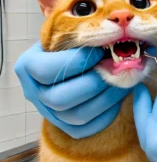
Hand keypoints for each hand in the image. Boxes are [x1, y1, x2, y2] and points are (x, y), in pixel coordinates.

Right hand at [15, 42, 130, 138]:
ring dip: (106, 98)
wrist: (68, 62)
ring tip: (123, 82)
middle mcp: (35, 93)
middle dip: (94, 83)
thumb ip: (81, 36)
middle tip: (114, 69)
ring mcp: (50, 113)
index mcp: (28, 67)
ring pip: (77, 116)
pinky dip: (107, 114)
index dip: (77, 62)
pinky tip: (117, 96)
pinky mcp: (66, 126)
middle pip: (61, 99)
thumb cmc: (69, 44)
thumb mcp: (68, 33)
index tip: (99, 52)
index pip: (47, 70)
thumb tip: (111, 38)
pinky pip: (87, 128)